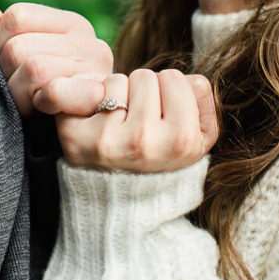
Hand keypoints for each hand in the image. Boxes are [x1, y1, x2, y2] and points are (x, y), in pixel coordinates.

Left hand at [0, 0, 113, 116]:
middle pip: (19, 46)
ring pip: (33, 68)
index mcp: (72, 25)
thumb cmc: (42, 100)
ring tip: (29, 104)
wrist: (79, 141)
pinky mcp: (98, 99)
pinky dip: (42, 101)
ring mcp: (99, 71)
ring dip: (19, 95)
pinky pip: (55, 90)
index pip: (17, 17)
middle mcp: (91, 42)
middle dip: (6, 75)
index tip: (7, 70)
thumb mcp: (17, 61)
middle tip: (16, 94)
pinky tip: (45, 110)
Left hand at [56, 69, 218, 172]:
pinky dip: (92, 100)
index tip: (165, 116)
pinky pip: (87, 91)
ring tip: (122, 124)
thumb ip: (202, 98)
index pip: (175, 78)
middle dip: (144, 92)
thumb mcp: (199, 137)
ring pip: (116, 81)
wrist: (124, 203)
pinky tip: (98, 122)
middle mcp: (143, 141)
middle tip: (141, 121)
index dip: (170, 93)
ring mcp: (107, 141)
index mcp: (181, 141)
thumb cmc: (164, 159)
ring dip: (119, 95)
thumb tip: (188, 77)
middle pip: (145, 76)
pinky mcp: (76, 138)